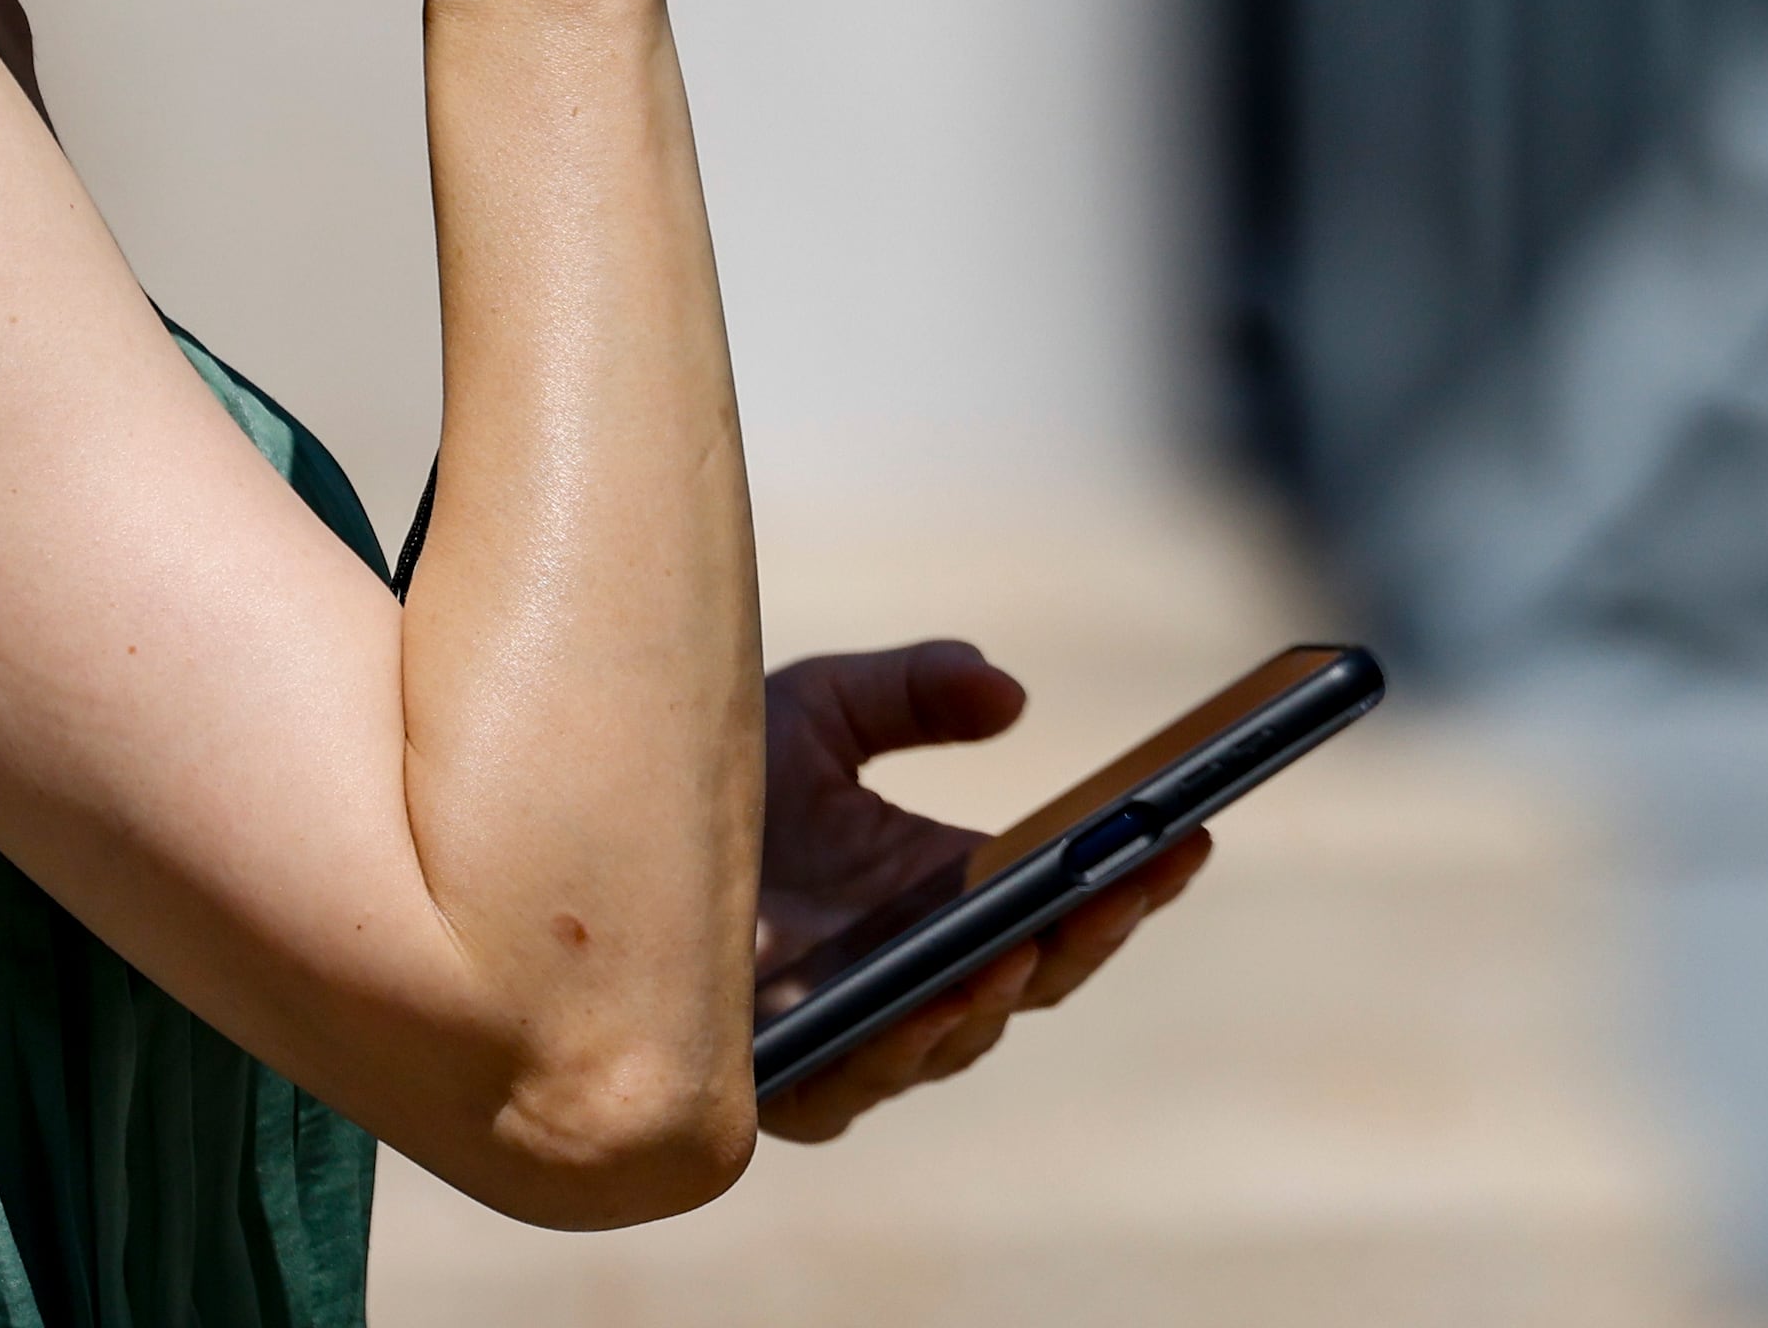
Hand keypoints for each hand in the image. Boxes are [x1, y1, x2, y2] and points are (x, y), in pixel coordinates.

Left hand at [749, 643, 1215, 1143]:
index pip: (1057, 908)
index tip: (1192, 826)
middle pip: (1033, 980)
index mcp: (934, 901)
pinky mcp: (775, 1076)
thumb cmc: (700, 778)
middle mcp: (905, 979)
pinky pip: (858, 1076)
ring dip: (1009, 987)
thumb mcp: (819, 707)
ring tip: (1039, 933)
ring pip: (958, 1035)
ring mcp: (848, 1033)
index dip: (1128, 879)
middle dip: (1096, 928)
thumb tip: (1009, 696)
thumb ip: (912, 691)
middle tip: (1150, 867)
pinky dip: (910, 1034)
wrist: (575, 827)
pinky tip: (936, 989)